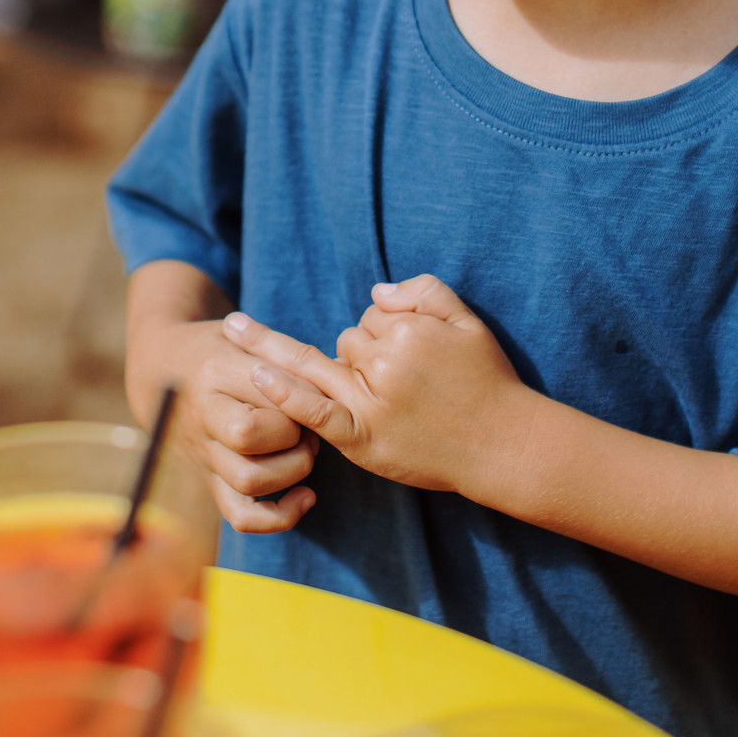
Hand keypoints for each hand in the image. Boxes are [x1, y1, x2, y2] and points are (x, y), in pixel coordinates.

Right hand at [175, 320, 320, 533]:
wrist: (160, 369)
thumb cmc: (214, 348)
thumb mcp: (240, 335)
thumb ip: (281, 352)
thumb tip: (334, 372)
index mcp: (213, 372)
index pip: (267, 390)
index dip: (305, 394)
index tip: (319, 391)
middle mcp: (203, 415)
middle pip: (251, 435)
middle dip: (295, 431)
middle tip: (309, 421)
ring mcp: (204, 452)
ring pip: (248, 480)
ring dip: (292, 469)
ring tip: (305, 450)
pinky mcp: (209, 479)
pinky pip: (241, 515)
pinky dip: (279, 517)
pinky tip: (306, 496)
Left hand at [222, 276, 530, 498]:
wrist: (504, 445)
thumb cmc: (489, 381)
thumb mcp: (467, 322)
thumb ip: (424, 292)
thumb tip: (375, 291)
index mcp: (408, 331)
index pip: (371, 316)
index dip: (384, 331)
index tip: (409, 355)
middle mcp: (385, 362)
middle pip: (347, 340)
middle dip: (359, 352)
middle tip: (396, 380)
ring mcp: (370, 402)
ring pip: (323, 365)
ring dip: (297, 358)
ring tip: (233, 327)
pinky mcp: (362, 439)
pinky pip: (314, 411)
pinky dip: (283, 394)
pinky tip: (255, 375)